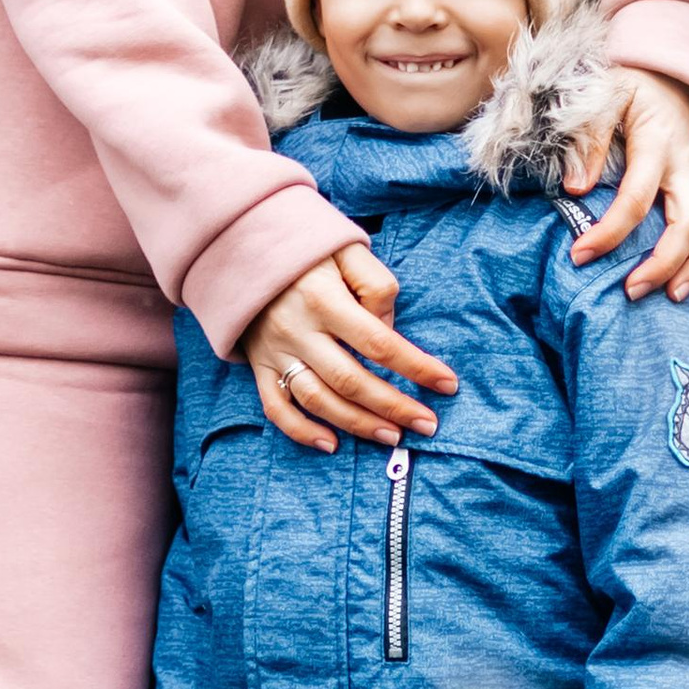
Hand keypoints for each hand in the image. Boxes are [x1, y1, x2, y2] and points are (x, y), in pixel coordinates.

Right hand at [243, 241, 455, 453]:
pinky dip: (301, 431)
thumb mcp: (347, 248)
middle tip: (427, 425)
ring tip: (392, 436)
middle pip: (350, 380)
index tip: (447, 384)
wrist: (241, 244)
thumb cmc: (308, 250)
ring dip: (357, 424)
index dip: (417, 367)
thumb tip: (388, 329)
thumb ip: (376, 285)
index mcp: (323, 299)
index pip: (379, 343)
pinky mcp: (258, 364)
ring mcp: (275, 351)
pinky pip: (276, 407)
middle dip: (394, 407)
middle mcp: (298, 330)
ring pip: (318, 400)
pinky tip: (331, 444)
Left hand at [565, 70, 688, 299]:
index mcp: (658, 143)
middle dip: (662, 264)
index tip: (580, 256)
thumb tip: (575, 188)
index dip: (610, 231)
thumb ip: (590, 138)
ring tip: (672, 299)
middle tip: (631, 292)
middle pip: (688, 224)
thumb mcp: (606, 96)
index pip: (636, 196)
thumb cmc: (632, 88)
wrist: (678, 75)